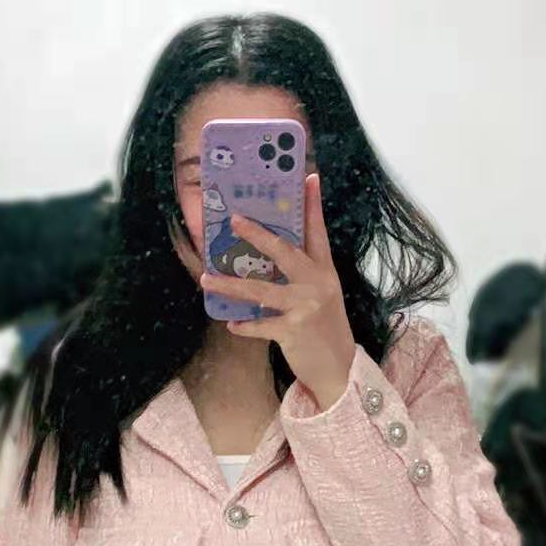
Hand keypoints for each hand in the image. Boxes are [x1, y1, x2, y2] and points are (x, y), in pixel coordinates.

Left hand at [200, 173, 355, 410]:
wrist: (340, 368)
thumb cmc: (325, 328)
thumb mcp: (322, 294)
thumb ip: (302, 273)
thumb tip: (269, 256)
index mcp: (324, 271)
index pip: (317, 232)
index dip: (312, 204)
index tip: (308, 177)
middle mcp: (317, 283)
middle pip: (285, 251)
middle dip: (257, 234)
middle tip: (234, 219)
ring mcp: (305, 306)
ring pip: (261, 290)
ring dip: (230, 284)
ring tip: (206, 278)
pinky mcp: (294, 330)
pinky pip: (260, 324)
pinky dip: (244, 325)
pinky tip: (230, 322)